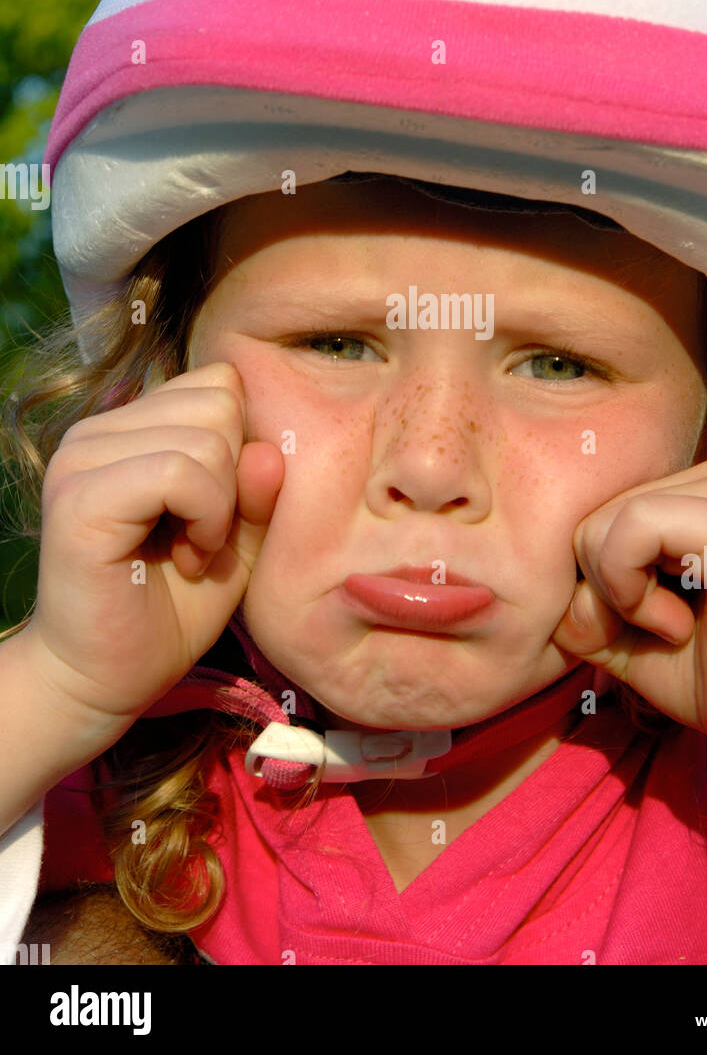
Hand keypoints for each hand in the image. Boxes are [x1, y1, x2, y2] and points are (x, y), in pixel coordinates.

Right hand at [30, 362, 284, 726]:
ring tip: (192, 552)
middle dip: (234, 476)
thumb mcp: (238, 539)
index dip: (241, 447)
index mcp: (130, 426)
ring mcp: (82, 457)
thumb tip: (269, 448)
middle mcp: (98, 429)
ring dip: (221, 506)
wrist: (105, 681)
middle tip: (204, 538)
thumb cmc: (171, 610)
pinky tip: (186, 559)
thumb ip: (259, 490)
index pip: (219, 383)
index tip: (221, 511)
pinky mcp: (80, 497)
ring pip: (206, 436)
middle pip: (219, 402)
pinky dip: (205, 519)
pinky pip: (178, 471)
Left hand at [552, 457, 706, 776]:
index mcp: (687, 489)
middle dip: (602, 591)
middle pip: (587, 517)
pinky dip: (631, 591)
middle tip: (664, 628)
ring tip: (677, 625)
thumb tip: (528, 573)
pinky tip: (679, 623)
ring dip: (620, 596)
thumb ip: (573, 591)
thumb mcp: (616, 628)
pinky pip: (629, 529)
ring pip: (600, 523)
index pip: (588, 513)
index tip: (644, 624)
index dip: (591, 583)